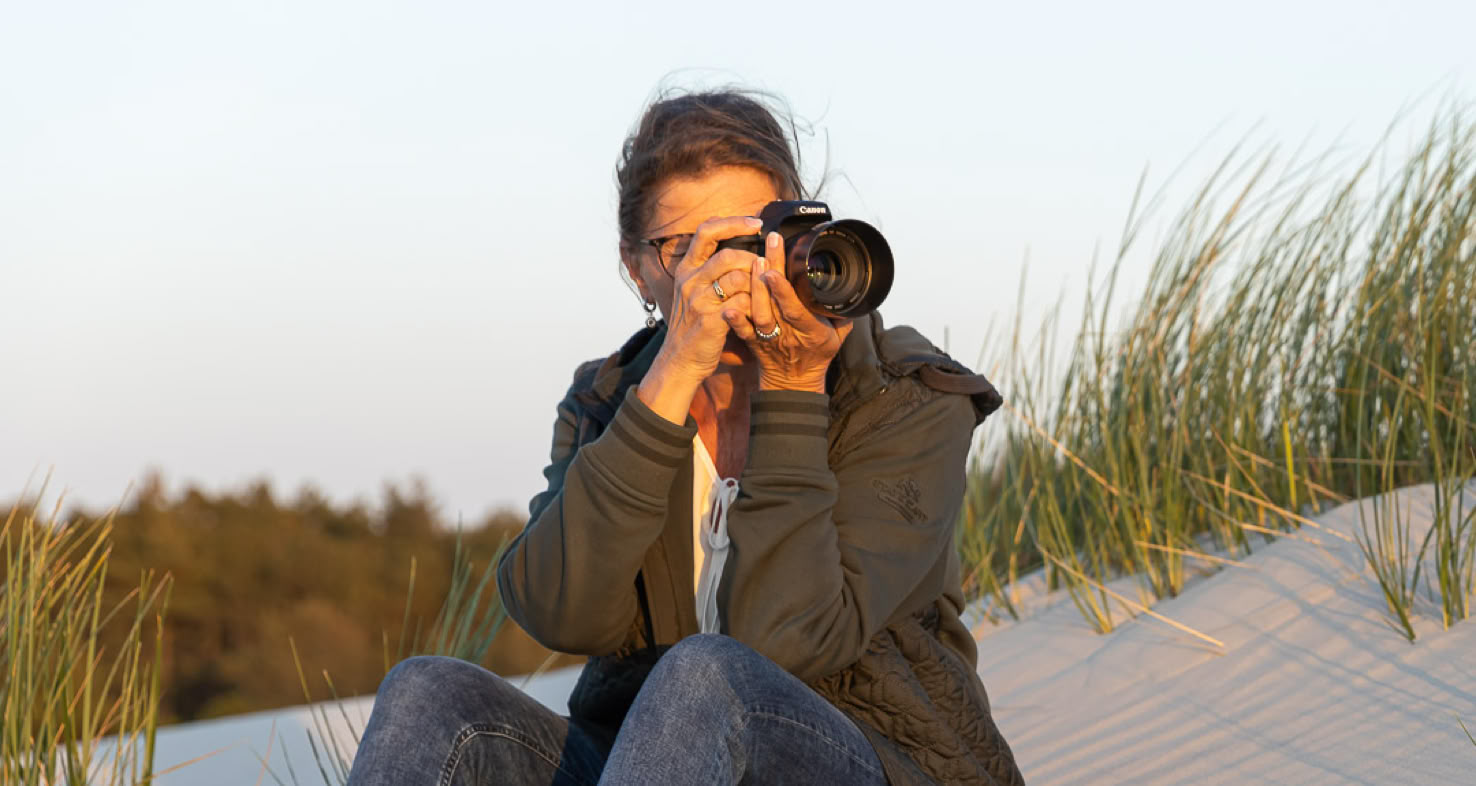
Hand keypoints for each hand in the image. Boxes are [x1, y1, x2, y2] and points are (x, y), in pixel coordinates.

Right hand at [654, 215, 763, 383]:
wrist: (680, 360)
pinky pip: (742, 303)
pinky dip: (755, 305)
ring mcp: (698, 300)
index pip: (706, 231)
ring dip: (756, 285)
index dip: (733, 223)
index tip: (756, 223)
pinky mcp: (710, 320)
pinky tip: (757, 311)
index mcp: (686, 269)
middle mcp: (690, 281)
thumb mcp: (693, 291)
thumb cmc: (693, 324)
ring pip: (738, 278)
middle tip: (764, 270)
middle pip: (727, 255)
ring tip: (761, 294)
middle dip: (752, 260)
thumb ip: (711, 269)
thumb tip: (741, 247)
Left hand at [724, 231, 853, 392]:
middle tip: (767, 247)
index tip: (775, 270)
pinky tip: (727, 306)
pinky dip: (735, 320)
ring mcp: (769, 338)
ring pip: (758, 314)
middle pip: (776, 303)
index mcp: (811, 331)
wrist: (793, 384)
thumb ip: (842, 313)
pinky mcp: (753, 342)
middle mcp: (788, 333)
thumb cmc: (817, 356)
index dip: (784, 291)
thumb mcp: (838, 336)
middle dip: (770, 273)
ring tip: (753, 262)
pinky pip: (743, 331)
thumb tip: (853, 288)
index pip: (796, 309)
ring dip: (754, 289)